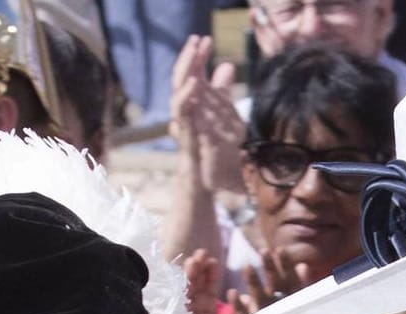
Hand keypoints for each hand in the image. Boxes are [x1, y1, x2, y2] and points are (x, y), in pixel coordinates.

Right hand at [168, 35, 243, 194]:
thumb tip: (227, 64)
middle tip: (197, 39)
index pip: (192, 75)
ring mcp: (183, 124)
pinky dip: (187, 96)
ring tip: (194, 54)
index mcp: (193, 106)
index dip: (197, 57)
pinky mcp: (184, 137)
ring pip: (178, 93)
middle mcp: (185, 113)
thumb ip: (222, 92)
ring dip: (185, 72)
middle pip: (182, 79)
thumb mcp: (223, 116)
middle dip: (189, 58)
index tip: (205, 38)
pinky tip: (195, 83)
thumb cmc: (211, 152)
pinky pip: (182, 114)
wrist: (207, 184)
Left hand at [234, 249, 312, 313]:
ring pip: (262, 300)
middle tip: (265, 250)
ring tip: (246, 266)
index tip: (280, 249)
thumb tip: (302, 266)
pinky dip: (240, 307)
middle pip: (279, 287)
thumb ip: (303, 292)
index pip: (293, 282)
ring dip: (254, 282)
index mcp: (297, 309)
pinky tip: (232, 294)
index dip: (286, 265)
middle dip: (272, 268)